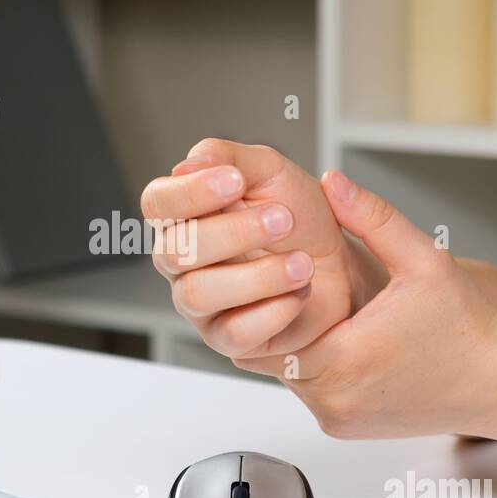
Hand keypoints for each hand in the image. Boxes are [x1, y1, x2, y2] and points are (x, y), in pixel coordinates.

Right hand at [140, 139, 383, 358]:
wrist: (341, 265)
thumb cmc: (300, 219)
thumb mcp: (271, 172)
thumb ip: (229, 157)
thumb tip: (189, 163)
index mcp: (184, 217)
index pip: (156, 203)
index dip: (189, 193)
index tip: (235, 181)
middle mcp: (182, 262)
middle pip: (175, 251)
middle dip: (233, 233)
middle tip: (284, 220)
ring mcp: (200, 305)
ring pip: (199, 294)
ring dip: (258, 276)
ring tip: (302, 263)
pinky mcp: (228, 340)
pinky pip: (234, 333)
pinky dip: (273, 310)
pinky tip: (298, 293)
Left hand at [234, 170, 496, 438]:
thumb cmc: (467, 325)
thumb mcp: (423, 260)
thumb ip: (373, 218)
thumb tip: (332, 181)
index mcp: (346, 357)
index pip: (267, 326)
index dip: (269, 296)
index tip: (281, 271)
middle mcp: (335, 397)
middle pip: (271, 352)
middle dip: (279, 316)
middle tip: (287, 282)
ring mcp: (338, 418)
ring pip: (287, 373)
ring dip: (295, 341)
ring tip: (315, 306)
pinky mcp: (344, 427)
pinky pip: (309, 391)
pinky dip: (315, 365)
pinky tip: (338, 336)